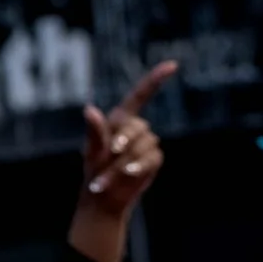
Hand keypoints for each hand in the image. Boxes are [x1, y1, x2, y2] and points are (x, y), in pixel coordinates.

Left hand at [66, 59, 175, 261]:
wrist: (104, 196)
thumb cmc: (94, 170)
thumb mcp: (92, 150)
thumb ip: (94, 130)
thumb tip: (89, 110)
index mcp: (119, 119)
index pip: (141, 95)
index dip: (156, 79)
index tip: (173, 65)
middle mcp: (134, 128)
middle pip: (138, 127)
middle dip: (123, 141)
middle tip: (109, 154)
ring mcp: (146, 144)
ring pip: (145, 145)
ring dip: (127, 160)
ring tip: (112, 174)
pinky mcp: (154, 159)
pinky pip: (153, 158)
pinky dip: (140, 166)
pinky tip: (129, 175)